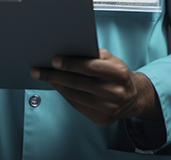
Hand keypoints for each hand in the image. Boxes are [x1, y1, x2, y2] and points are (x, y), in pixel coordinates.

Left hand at [30, 48, 160, 126]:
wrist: (132, 97)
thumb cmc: (116, 73)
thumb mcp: (111, 59)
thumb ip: (93, 54)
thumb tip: (67, 51)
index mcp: (118, 73)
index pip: (89, 67)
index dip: (70, 63)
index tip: (53, 60)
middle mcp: (114, 92)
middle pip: (78, 83)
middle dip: (54, 76)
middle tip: (38, 70)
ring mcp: (108, 109)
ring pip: (74, 95)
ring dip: (56, 85)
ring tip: (43, 77)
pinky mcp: (102, 119)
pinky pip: (77, 105)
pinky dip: (65, 94)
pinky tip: (57, 86)